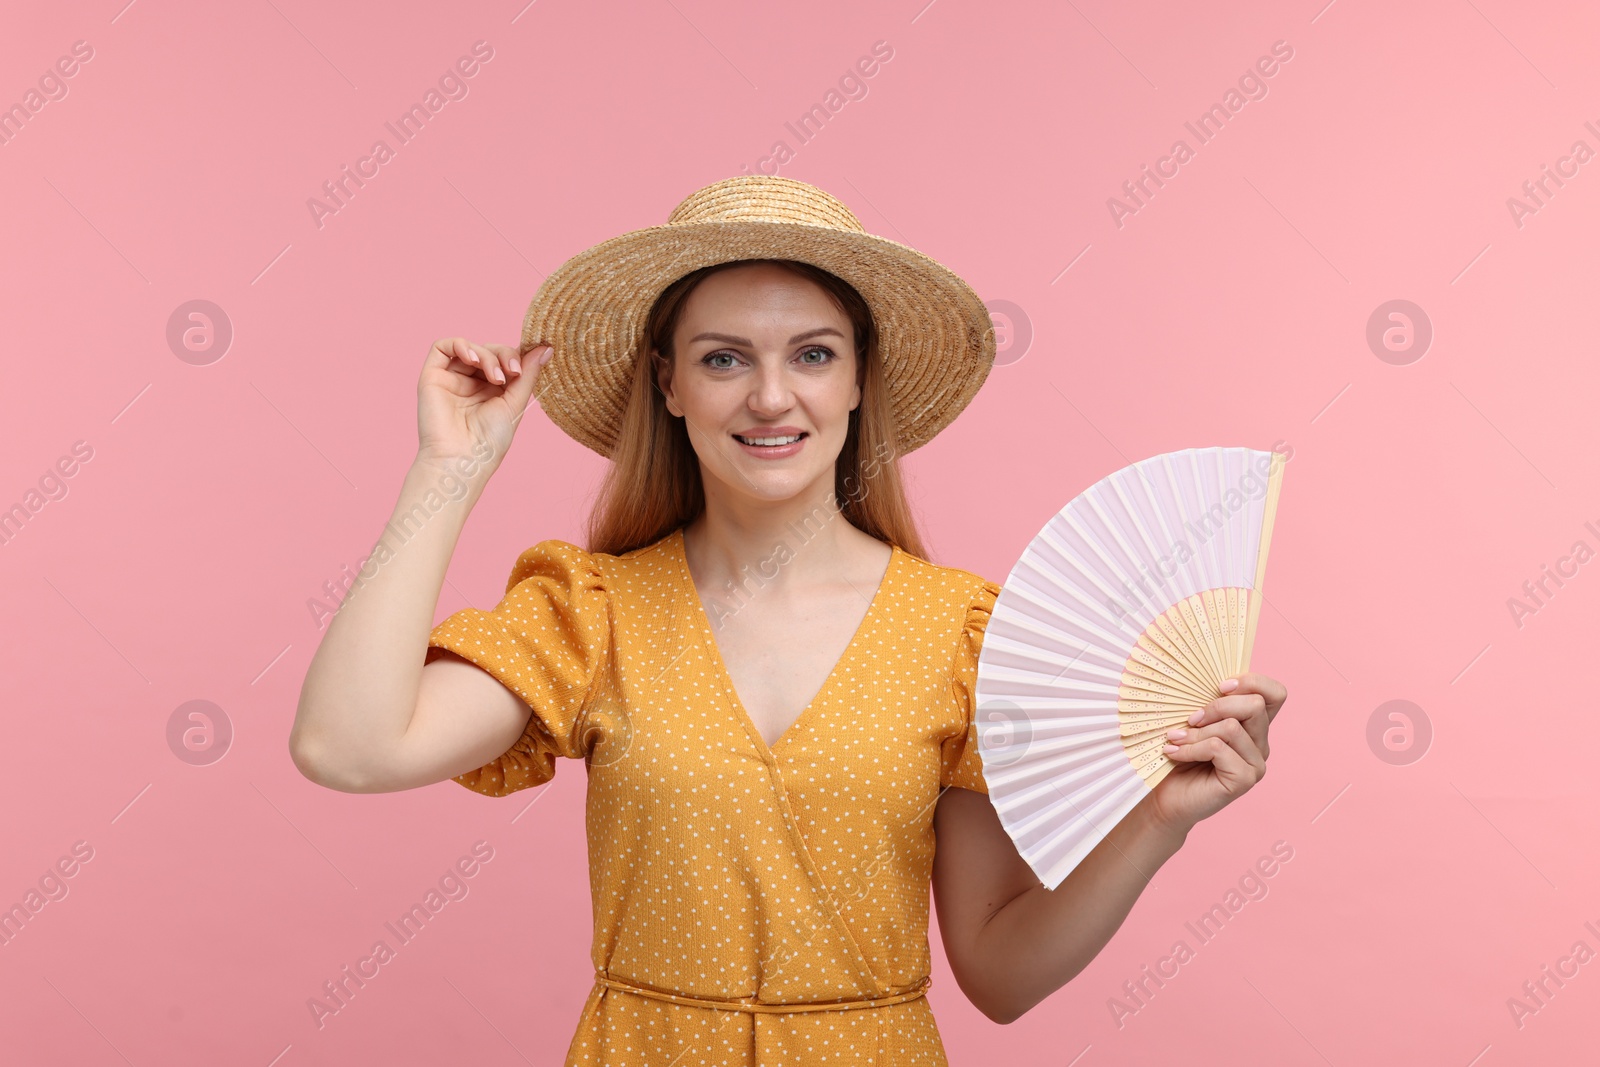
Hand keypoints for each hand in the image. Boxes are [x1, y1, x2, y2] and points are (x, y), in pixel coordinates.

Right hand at [416, 337, 551, 469]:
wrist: (462, 459)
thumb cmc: (489, 441)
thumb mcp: (515, 404)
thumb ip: (527, 374)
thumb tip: (546, 348)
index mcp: (492, 391)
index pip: (504, 359)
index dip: (516, 356)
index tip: (525, 368)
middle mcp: (471, 383)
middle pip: (489, 350)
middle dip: (504, 356)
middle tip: (513, 373)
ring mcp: (451, 379)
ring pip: (470, 347)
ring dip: (487, 355)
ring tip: (496, 377)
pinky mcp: (433, 376)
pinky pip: (442, 346)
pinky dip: (461, 345)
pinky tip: (473, 359)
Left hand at [1147, 672, 1287, 835]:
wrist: (1168, 798)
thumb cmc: (1180, 755)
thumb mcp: (1196, 722)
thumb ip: (1211, 704)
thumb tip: (1210, 680)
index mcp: (1254, 725)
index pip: (1275, 693)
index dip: (1252, 682)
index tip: (1219, 686)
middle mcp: (1261, 743)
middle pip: (1255, 705)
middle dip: (1217, 705)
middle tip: (1191, 718)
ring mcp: (1256, 763)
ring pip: (1232, 727)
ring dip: (1196, 731)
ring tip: (1176, 738)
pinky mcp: (1244, 779)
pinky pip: (1218, 748)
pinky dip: (1191, 747)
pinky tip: (1175, 752)